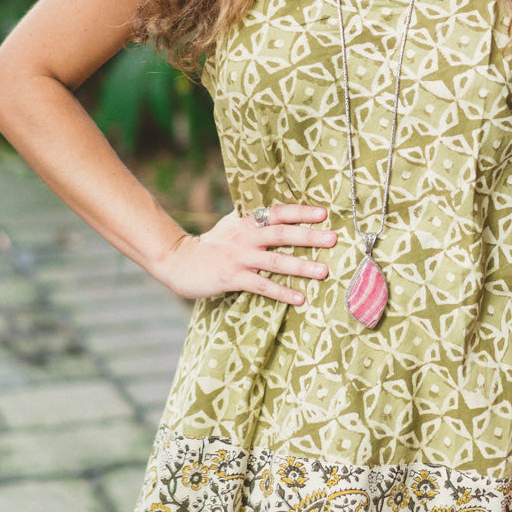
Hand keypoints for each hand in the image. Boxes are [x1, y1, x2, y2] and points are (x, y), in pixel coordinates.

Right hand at [154, 202, 336, 302]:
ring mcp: (239, 258)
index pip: (278, 212)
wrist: (178, 261)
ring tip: (323, 272)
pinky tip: (299, 298)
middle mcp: (246, 237)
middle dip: (309, 236)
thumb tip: (278, 215)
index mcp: (247, 222)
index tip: (324, 214)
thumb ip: (253, 221)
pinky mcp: (232, 278)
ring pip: (275, 261)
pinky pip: (262, 286)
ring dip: (301, 266)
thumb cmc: (210, 245)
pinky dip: (282, 292)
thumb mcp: (231, 226)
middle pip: (282, 234)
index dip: (301, 212)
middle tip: (333, 238)